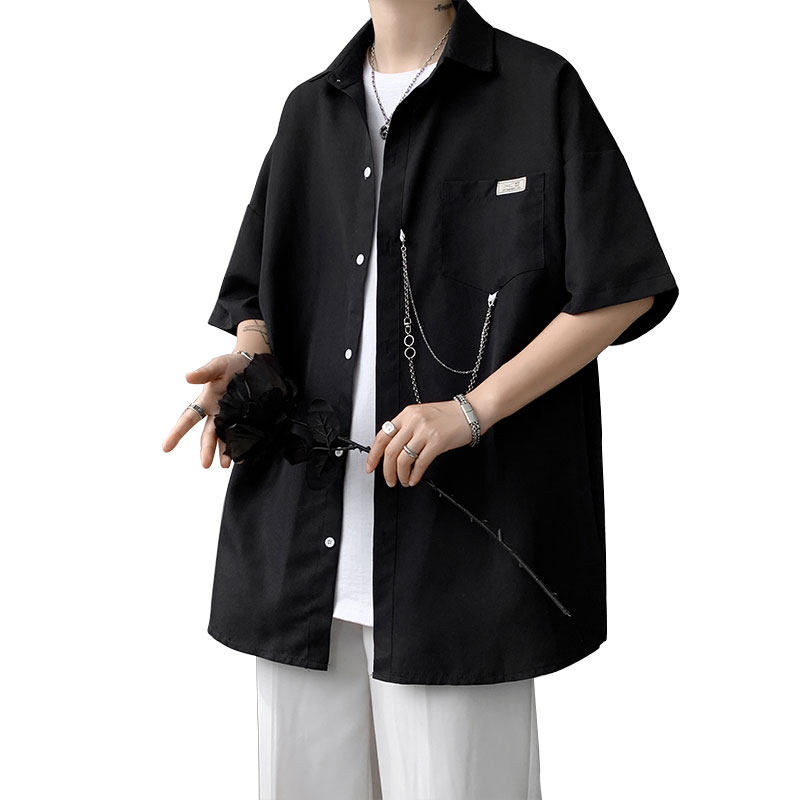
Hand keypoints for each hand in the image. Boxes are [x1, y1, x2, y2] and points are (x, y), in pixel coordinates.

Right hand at [161, 352, 251, 467]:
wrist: (254, 363)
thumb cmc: (231, 364)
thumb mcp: (218, 365)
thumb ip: (204, 373)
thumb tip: (187, 377)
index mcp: (206, 402)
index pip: (188, 419)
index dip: (177, 433)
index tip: (165, 448)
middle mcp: (218, 413)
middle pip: (209, 434)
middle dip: (206, 449)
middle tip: (205, 465)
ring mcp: (233, 417)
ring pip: (226, 438)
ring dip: (225, 452)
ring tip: (226, 465)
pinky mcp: (249, 418)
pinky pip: (244, 434)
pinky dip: (244, 444)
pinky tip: (245, 454)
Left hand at [365, 398, 474, 487]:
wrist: (470, 411)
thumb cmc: (448, 415)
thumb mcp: (421, 415)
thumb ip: (406, 428)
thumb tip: (392, 449)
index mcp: (406, 414)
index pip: (382, 436)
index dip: (373, 454)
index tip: (371, 466)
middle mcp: (413, 421)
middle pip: (390, 450)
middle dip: (386, 470)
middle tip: (389, 479)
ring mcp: (425, 431)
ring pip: (403, 459)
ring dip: (400, 475)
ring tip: (403, 481)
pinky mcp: (437, 442)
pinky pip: (420, 463)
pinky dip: (414, 475)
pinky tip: (414, 479)